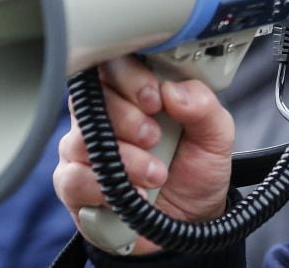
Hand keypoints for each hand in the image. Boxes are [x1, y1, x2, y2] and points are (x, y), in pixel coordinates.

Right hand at [52, 55, 234, 254]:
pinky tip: (136, 194)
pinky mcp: (73, 184)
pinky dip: (107, 188)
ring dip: (125, 158)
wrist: (189, 224)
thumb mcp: (215, 136)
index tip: (155, 97)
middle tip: (154, 136)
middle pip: (92, 97)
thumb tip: (174, 89)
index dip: (129, 76)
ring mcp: (85, 148)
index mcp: (136, 93)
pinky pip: (73, 178)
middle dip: (127, 117)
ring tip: (156, 173)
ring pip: (81, 139)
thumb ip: (204, 107)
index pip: (114, 64)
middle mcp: (105, 115)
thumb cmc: (195, 171)